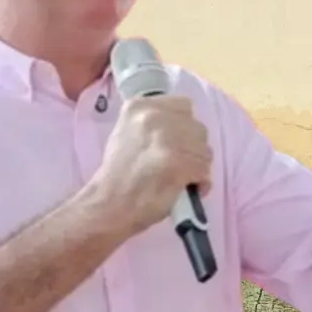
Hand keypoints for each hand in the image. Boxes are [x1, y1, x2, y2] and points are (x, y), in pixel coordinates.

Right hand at [89, 94, 211, 237]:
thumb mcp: (127, 132)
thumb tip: (183, 127)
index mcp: (139, 106)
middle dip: (193, 147)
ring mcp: (168, 139)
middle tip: (182, 163)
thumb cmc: (117, 174)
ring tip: (184, 177)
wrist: (107, 206)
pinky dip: (201, 181)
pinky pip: (204, 168)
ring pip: (204, 148)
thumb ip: (154, 122)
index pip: (182, 105)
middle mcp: (154, 116)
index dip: (184, 126)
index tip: (178, 142)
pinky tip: (189, 189)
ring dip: (199, 165)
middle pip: (196, 127)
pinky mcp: (179, 162)